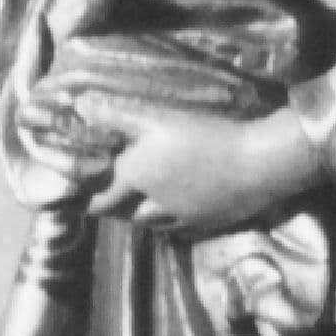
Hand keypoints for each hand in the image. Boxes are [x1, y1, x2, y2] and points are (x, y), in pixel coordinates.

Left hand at [85, 104, 320, 232]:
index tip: (76, 187)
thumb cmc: (206, 135)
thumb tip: (79, 106)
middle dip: (108, 203)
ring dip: (137, 212)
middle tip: (106, 188)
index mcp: (135, 178)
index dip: (82, 196)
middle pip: (118, 214)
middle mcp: (151, 206)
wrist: (259, 165)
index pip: (95, 198)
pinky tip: (174, 206)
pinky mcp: (204, 225)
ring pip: (147, 223)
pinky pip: (175, 229)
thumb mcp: (158, 118)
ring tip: (138, 196)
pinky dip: (166, 220)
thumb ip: (116, 113)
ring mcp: (179, 219)